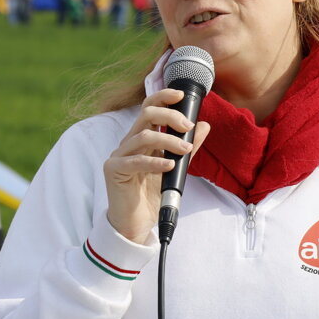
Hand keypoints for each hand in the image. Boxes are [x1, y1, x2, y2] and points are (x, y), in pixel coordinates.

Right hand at [103, 89, 210, 241]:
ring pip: (143, 136)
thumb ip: (188, 148)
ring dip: (168, 141)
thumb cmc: (151, 195)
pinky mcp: (114, 170)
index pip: (149, 108)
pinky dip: (155, 162)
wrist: (136, 223)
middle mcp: (129, 143)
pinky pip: (136, 161)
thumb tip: (204, 126)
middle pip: (146, 115)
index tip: (180, 95)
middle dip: (170, 116)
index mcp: (141, 138)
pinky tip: (169, 166)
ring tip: (185, 150)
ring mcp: (119, 155)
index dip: (163, 97)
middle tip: (188, 127)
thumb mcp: (174, 168)